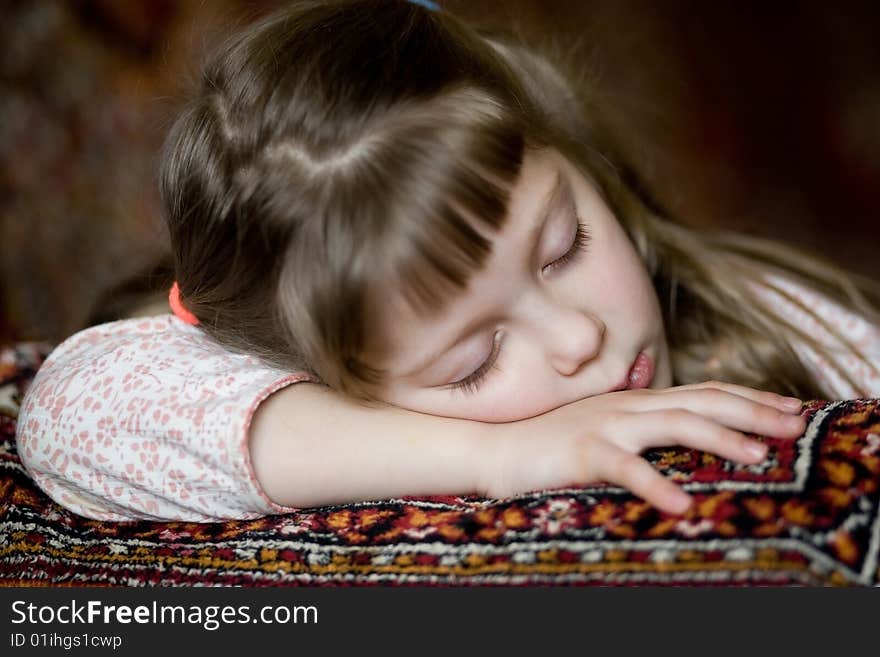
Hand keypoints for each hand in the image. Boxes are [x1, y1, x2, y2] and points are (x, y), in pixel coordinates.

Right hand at [480, 381, 805, 514]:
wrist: (496, 447)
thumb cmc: (551, 442)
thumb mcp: (604, 426)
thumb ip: (640, 422)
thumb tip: (676, 424)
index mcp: (637, 399)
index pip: (704, 391)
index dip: (750, 397)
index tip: (790, 408)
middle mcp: (629, 405)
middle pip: (702, 401)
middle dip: (753, 411)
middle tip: (795, 425)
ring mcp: (606, 425)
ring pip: (674, 425)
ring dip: (719, 437)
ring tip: (757, 456)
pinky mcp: (583, 452)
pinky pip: (625, 468)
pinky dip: (655, 485)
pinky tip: (682, 505)